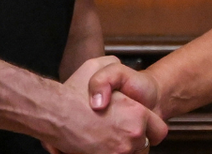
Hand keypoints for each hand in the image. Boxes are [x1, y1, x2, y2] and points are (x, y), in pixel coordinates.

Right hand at [41, 56, 166, 153]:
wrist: (52, 113)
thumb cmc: (73, 92)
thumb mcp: (99, 65)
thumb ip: (116, 68)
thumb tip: (123, 83)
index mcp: (138, 114)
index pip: (159, 130)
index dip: (150, 127)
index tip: (140, 125)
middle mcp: (132, 136)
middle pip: (143, 145)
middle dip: (133, 138)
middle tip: (116, 128)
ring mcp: (118, 153)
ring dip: (121, 147)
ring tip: (106, 136)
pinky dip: (108, 151)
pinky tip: (96, 143)